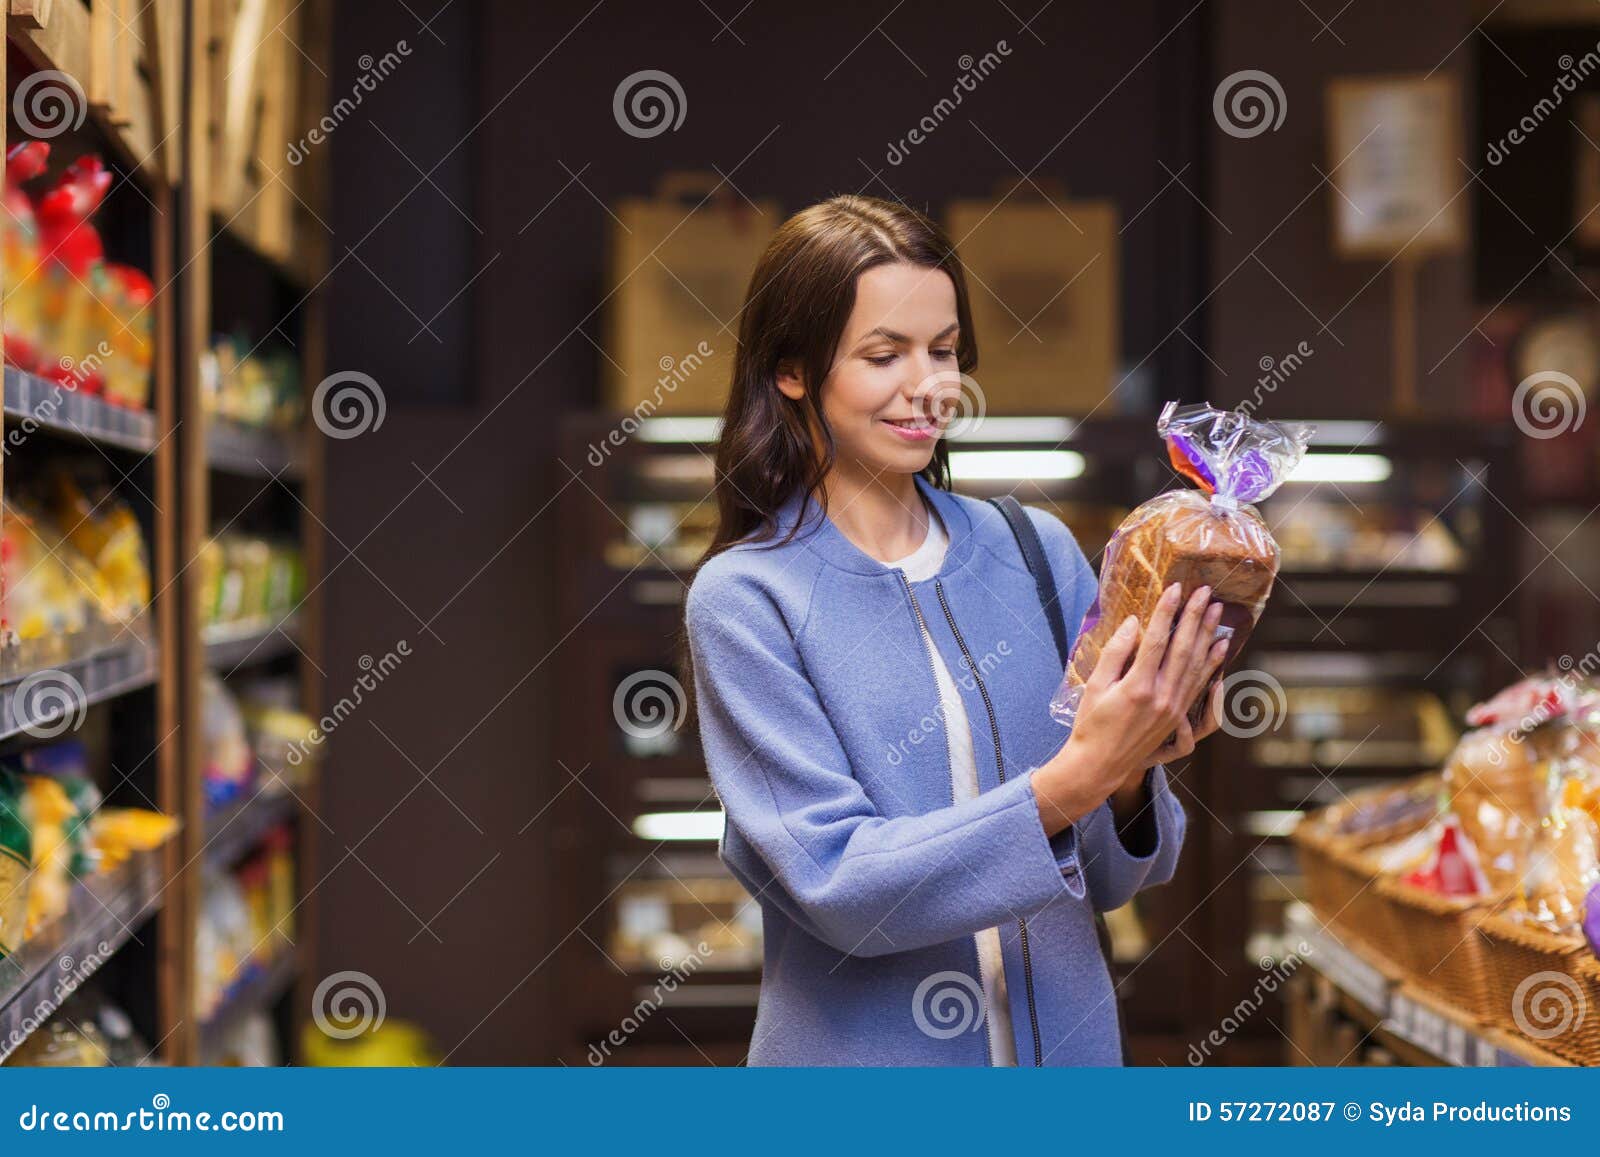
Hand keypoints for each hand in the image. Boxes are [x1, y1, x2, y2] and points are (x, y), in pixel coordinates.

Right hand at [1034, 583, 1227, 833]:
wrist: (1099, 765)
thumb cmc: (1091, 725)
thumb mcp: (1095, 686)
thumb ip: (1116, 653)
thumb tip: (1134, 624)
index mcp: (1138, 687)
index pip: (1158, 640)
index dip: (1167, 612)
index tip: (1176, 588)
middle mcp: (1162, 697)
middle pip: (1184, 649)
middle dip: (1195, 617)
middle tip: (1205, 592)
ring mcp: (1174, 709)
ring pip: (1197, 666)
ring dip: (1208, 636)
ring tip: (1218, 612)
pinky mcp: (1177, 718)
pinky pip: (1199, 686)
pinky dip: (1212, 666)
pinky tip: (1219, 650)